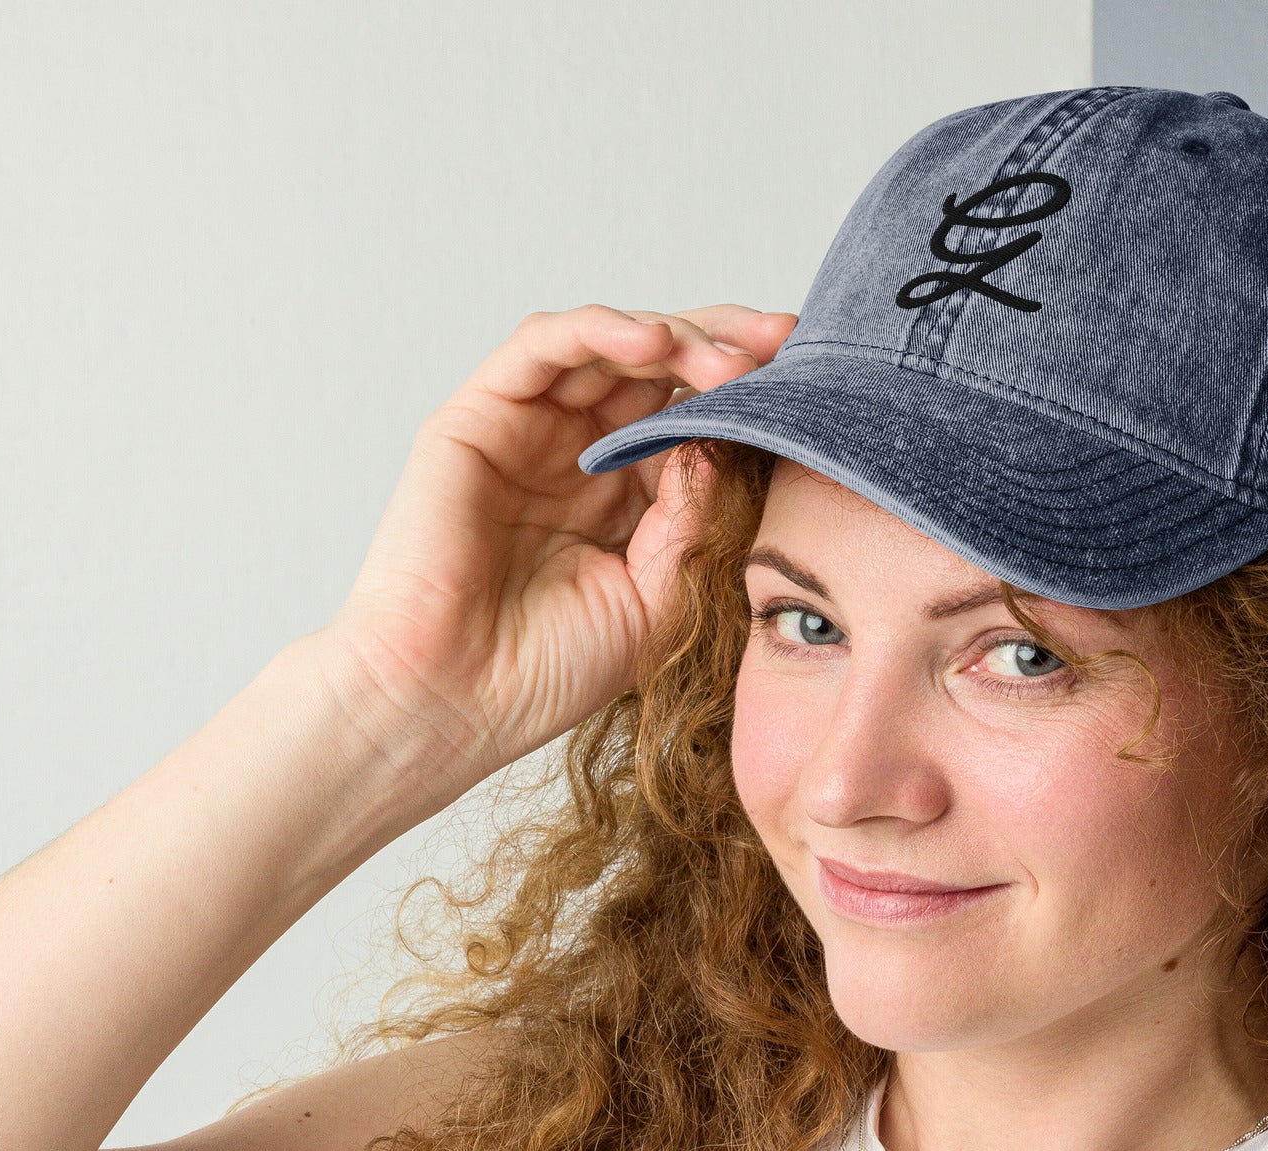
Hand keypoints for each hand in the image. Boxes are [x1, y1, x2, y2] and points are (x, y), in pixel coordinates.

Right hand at [320, 303, 796, 802]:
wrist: (456, 702)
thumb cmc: (547, 669)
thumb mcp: (658, 595)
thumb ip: (694, 516)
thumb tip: (725, 439)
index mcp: (626, 494)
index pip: (693, 418)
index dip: (748, 397)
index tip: (811, 388)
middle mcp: (578, 452)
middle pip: (659, 368)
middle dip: (725, 348)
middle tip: (783, 345)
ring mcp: (527, 430)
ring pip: (608, 346)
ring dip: (674, 337)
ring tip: (727, 358)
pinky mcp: (476, 417)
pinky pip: (541, 348)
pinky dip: (599, 332)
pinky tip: (652, 344)